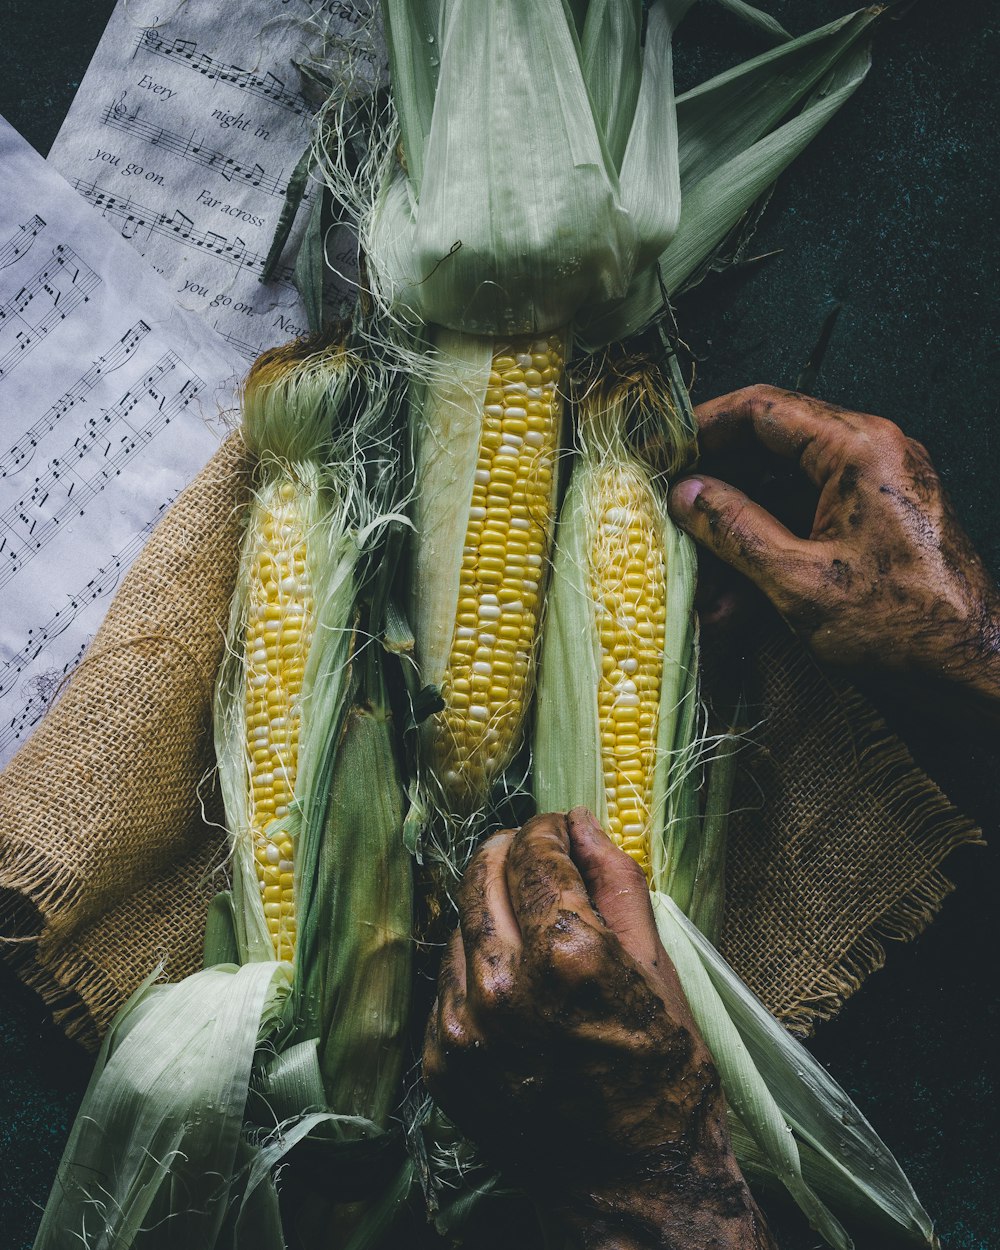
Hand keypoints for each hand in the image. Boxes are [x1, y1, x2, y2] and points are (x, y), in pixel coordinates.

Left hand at [423, 809, 774, 1249]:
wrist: (633, 1182)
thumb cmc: (662, 1075)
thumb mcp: (656, 966)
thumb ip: (615, 882)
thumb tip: (583, 824)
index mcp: (565, 953)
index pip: (535, 849)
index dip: (551, 830)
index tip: (562, 832)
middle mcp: (501, 984)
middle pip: (482, 871)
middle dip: (512, 852)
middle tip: (539, 860)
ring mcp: (461, 1026)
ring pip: (459, 922)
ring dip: (493, 911)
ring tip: (532, 933)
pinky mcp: (440, 1060)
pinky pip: (446, 981)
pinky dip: (475, 966)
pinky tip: (514, 987)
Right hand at [667, 385, 999, 702]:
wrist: (972, 668)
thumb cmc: (900, 624)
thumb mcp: (799, 580)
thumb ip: (735, 529)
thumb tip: (686, 494)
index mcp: (858, 448)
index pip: (762, 409)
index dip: (701, 426)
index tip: (660, 451)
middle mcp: (871, 452)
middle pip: (769, 449)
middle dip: (715, 490)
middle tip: (667, 514)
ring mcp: (876, 486)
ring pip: (783, 492)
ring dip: (737, 533)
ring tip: (698, 583)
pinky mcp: (876, 520)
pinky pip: (808, 520)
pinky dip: (769, 553)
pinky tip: (733, 604)